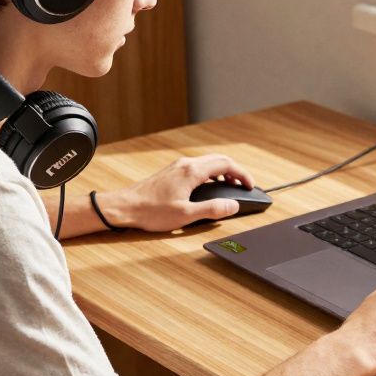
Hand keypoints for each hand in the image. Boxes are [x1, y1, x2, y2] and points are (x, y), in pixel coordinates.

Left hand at [94, 155, 255, 231]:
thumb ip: (212, 210)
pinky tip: (209, 188)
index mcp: (192, 172)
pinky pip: (198, 168)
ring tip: (230, 188)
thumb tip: (232, 206)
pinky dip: (211, 174)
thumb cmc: (151, 211)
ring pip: (208, 163)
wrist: (124, 207)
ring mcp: (177, 167)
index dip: (242, 175)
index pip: (226, 165)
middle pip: (219, 160)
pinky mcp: (171, 172)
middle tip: (244, 186)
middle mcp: (186, 164)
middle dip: (235, 172)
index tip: (250, 186)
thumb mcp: (186, 215)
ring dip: (223, 173)